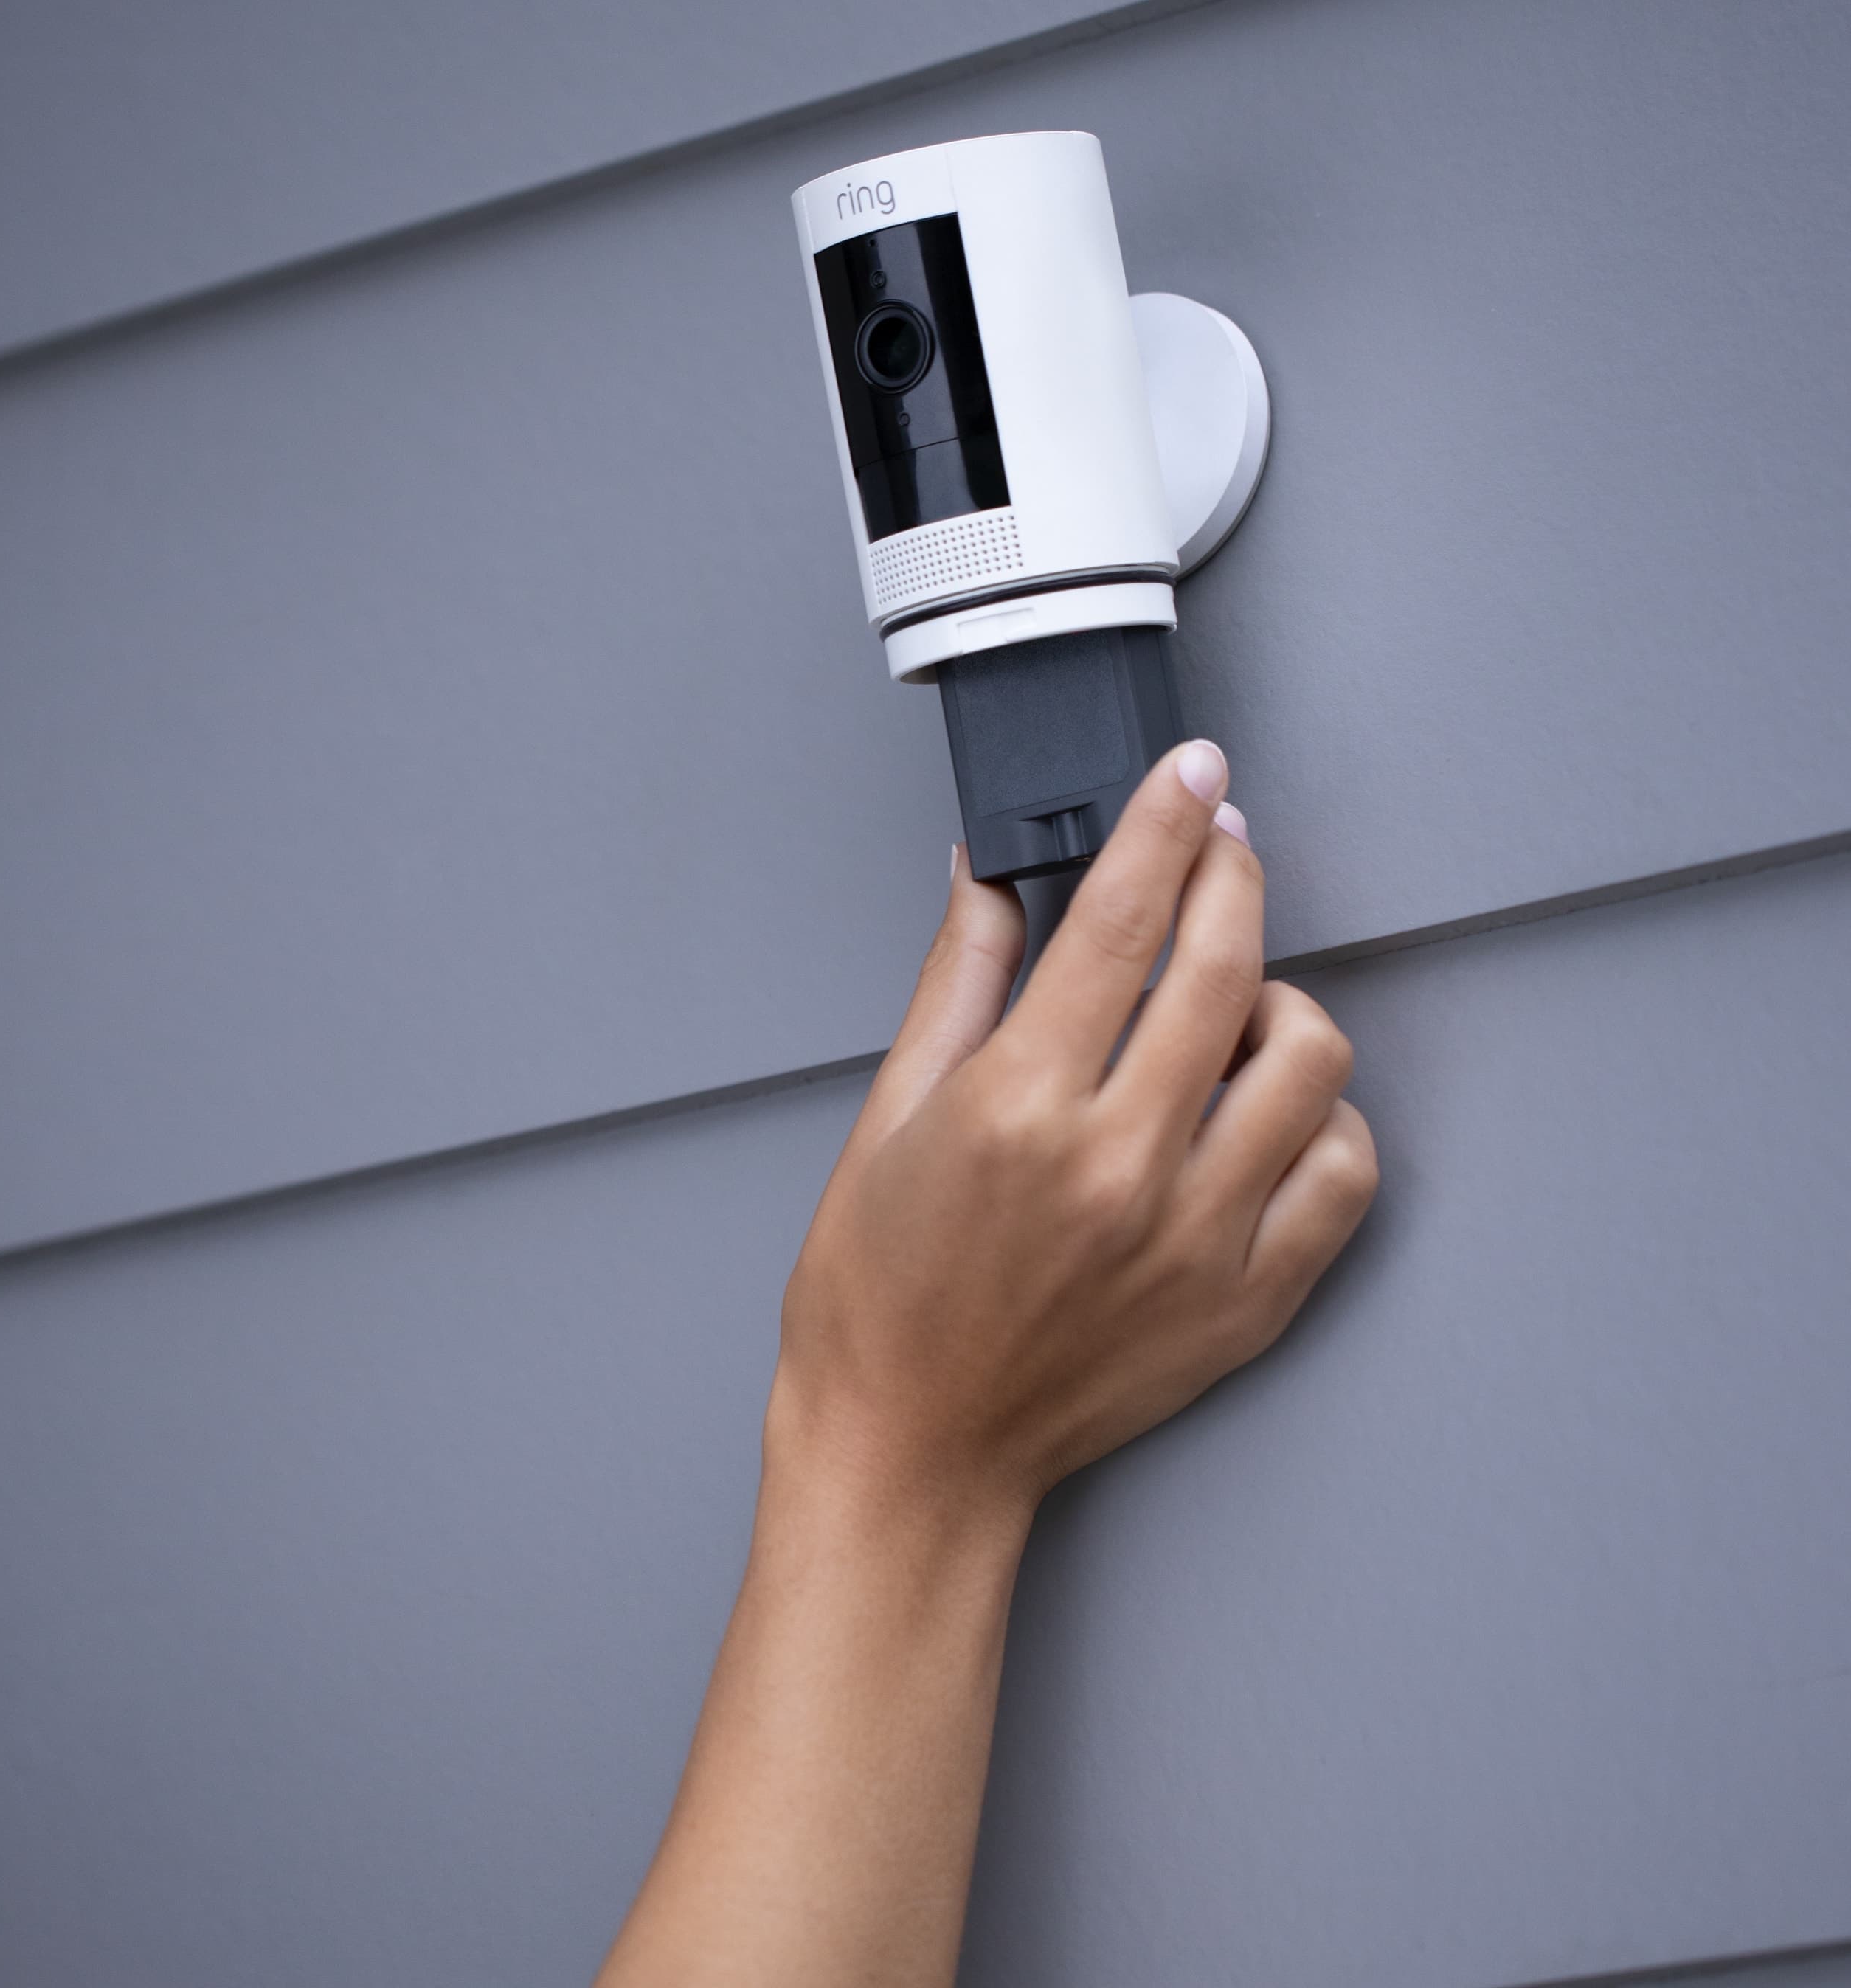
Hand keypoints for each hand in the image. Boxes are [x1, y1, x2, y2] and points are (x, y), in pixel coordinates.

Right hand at [770, 738, 1377, 1523]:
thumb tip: (990, 875)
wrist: (913, 1449)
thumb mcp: (887, 1118)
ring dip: (1280, 1001)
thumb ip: (959, 982)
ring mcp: (1197, 1240)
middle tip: (1219, 847)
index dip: (1166, 823)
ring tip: (1231, 1006)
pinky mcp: (1246, 1301)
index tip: (1191, 773)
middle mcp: (1120, 1169)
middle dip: (1233, 874)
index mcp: (1020, 1111)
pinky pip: (1345, 1176)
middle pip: (1227, 968)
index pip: (1123, 920)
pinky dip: (1322, 1120)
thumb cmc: (879, 1299)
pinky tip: (1264, 1110)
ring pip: (1310, 1064)